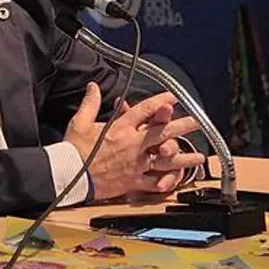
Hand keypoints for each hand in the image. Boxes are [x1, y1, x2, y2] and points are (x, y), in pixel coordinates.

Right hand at [64, 85, 205, 200]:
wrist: (69, 175)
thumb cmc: (74, 149)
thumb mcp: (79, 122)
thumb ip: (90, 103)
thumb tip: (93, 86)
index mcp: (119, 128)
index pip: (144, 111)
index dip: (160, 102)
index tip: (172, 98)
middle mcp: (132, 145)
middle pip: (161, 133)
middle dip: (181, 126)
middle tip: (196, 121)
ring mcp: (135, 164)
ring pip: (164, 160)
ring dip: (183, 158)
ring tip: (199, 157)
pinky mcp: (133, 182)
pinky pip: (154, 182)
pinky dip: (167, 181)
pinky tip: (178, 179)